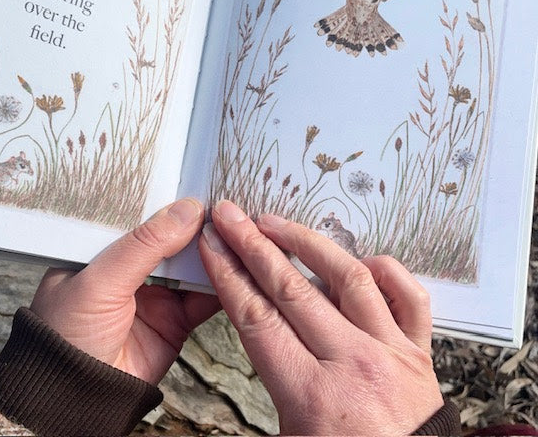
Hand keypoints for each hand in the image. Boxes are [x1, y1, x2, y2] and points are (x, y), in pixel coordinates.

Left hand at [31, 198, 219, 383]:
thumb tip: (187, 210)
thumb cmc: (66, 338)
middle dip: (196, 222)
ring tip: (236, 228)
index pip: (139, 214)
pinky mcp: (175, 319)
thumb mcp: (100, 281)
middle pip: (170, 237)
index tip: (196, 181)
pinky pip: (205, 297)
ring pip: (192, 263)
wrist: (77, 403)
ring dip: (213, 250)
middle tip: (226, 202)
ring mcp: (154, 293)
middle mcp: (130, 268)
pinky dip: (222, 284)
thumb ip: (143, 245)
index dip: (166, 200)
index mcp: (103, 249)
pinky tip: (237, 265)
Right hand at [199, 200, 443, 435]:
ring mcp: (390, 352)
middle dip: (252, 245)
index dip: (228, 275)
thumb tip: (252, 326)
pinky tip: (360, 257)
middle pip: (290, 288)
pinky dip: (386, 270)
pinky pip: (408, 296)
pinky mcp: (419, 352)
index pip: (257, 317)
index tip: (213, 246)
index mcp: (313, 395)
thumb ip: (267, 380)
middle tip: (231, 217)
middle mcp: (353, 364)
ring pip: (347, 277)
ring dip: (306, 243)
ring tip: (276, 223)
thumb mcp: (288, 436)